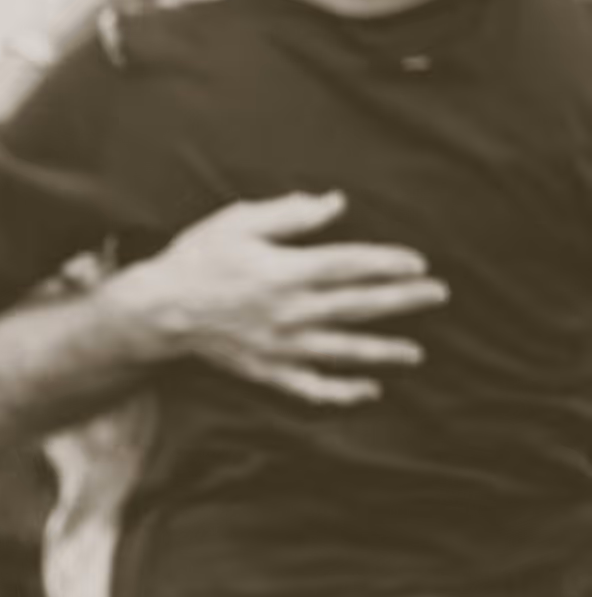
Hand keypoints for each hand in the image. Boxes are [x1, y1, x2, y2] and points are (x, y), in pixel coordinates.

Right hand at [117, 191, 448, 405]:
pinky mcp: (267, 371)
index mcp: (286, 271)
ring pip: (342, 351)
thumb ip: (291, 214)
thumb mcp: (239, 221)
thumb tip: (336, 204)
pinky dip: (341, 392)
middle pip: (357, 306)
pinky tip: (369, 391)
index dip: (388, 264)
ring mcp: (280, 346)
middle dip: (402, 302)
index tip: (418, 263)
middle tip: (438, 296)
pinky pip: (311, 386)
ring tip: (417, 353)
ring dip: (382, 352)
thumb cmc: (197, 259)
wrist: (156, 311)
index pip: (351, 266)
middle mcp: (290, 312)